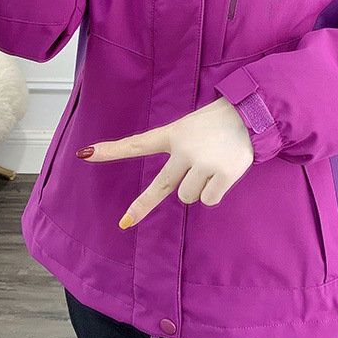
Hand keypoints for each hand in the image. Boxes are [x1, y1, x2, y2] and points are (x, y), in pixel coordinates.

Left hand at [75, 97, 254, 227]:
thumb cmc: (219, 122)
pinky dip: (215, 191)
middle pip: (160, 187)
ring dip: (198, 187)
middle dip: (143, 205)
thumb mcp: (191, 126)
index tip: (85, 154)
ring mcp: (203, 163)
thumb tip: (176, 187)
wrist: (252, 115)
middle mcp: (184, 150)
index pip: (137, 143)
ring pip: (188, 196)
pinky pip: (209, 199)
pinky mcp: (222, 175)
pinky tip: (224, 171)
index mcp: (173, 134)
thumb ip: (179, 149)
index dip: (111, 150)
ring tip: (212, 164)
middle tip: (127, 222)